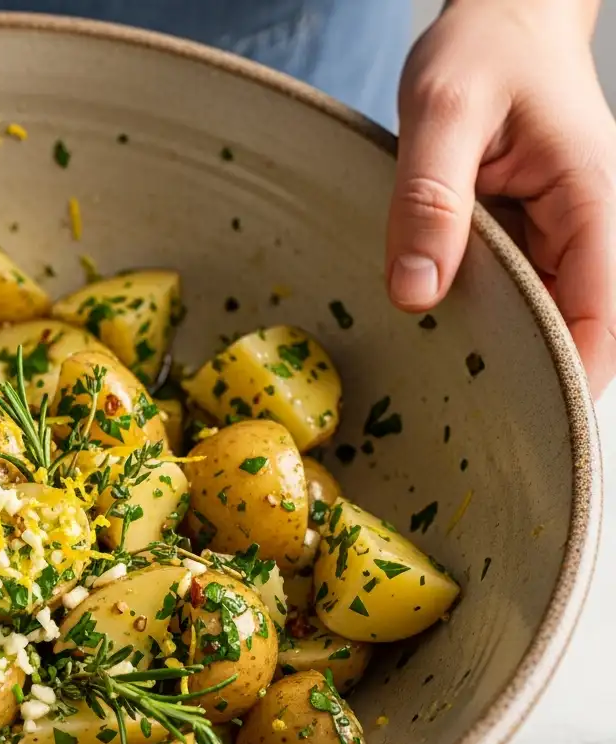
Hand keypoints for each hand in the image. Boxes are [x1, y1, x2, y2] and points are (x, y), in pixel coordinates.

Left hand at [387, 0, 615, 395]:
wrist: (498, 15)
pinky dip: (470, 309)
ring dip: (489, 344)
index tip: (521, 431)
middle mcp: (586, 228)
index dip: (570, 382)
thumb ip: (430, 200)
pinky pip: (505, 289)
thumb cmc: (482, 49)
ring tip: (430, 381)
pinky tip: (426, 325)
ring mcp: (556, 234)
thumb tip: (417, 293)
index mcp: (592, 204)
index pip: (602, 320)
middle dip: (518, 375)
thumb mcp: (442, 112)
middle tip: (452, 419)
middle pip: (569, 330)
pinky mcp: (523, 233)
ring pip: (534, 316)